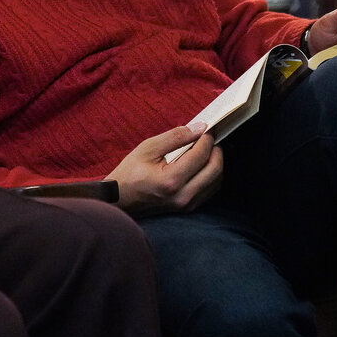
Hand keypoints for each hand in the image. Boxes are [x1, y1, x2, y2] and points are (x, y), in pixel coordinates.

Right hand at [107, 123, 222, 215]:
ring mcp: (186, 205)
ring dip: (215, 163)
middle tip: (209, 139)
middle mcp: (183, 195)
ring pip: (216, 181)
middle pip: (215, 170)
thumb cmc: (130, 173)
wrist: (119, 199)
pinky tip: (202, 166)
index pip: (200, 156)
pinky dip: (211, 176)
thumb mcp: (147, 148)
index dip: (206, 139)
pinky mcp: (188, 208)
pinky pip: (210, 190)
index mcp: (171, 180)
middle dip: (216, 150)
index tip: (205, 129)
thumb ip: (175, 137)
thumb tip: (199, 128)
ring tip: (206, 151)